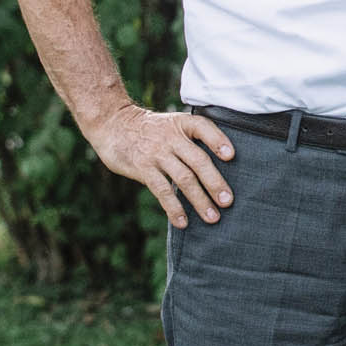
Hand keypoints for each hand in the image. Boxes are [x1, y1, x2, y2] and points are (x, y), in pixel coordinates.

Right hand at [86, 104, 235, 229]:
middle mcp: (172, 138)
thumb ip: (192, 140)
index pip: (204, 128)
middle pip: (198, 160)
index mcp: (183, 124)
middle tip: (227, 202)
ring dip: (199, 200)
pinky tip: (182, 222)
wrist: (114, 124)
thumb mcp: (173, 124)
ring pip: (183, 178)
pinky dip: (174, 207)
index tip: (231, 156)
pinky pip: (162, 190)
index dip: (218, 141)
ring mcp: (157, 154)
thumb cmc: (152, 129)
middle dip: (215, 182)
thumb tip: (219, 167)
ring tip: (213, 217)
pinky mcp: (143, 168)